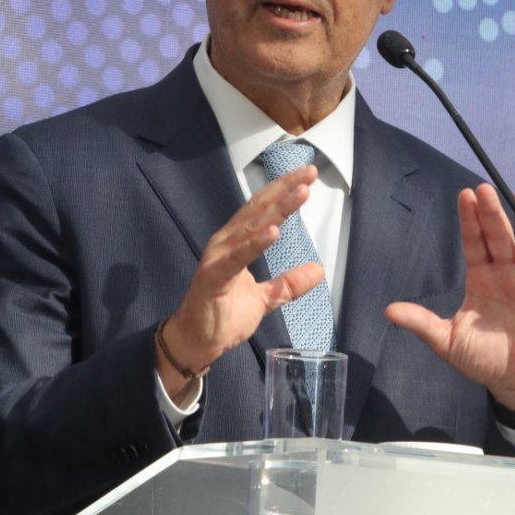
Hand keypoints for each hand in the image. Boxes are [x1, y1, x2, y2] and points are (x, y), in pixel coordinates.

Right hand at [156, 164, 323, 400]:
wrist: (197, 343)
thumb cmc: (224, 315)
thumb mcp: (265, 299)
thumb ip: (288, 284)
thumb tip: (318, 270)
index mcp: (236, 242)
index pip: (264, 209)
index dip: (285, 190)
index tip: (309, 174)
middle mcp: (226, 242)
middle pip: (259, 209)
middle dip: (285, 189)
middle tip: (309, 172)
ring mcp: (217, 258)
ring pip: (250, 227)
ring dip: (276, 209)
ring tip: (299, 193)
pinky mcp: (212, 277)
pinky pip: (236, 258)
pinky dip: (254, 244)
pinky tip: (273, 232)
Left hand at [385, 184, 514, 410]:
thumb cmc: (482, 359)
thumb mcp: (448, 341)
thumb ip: (422, 323)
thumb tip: (389, 310)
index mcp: (481, 279)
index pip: (474, 243)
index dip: (469, 221)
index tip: (464, 196)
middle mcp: (506, 275)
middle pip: (498, 238)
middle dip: (491, 214)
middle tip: (484, 188)